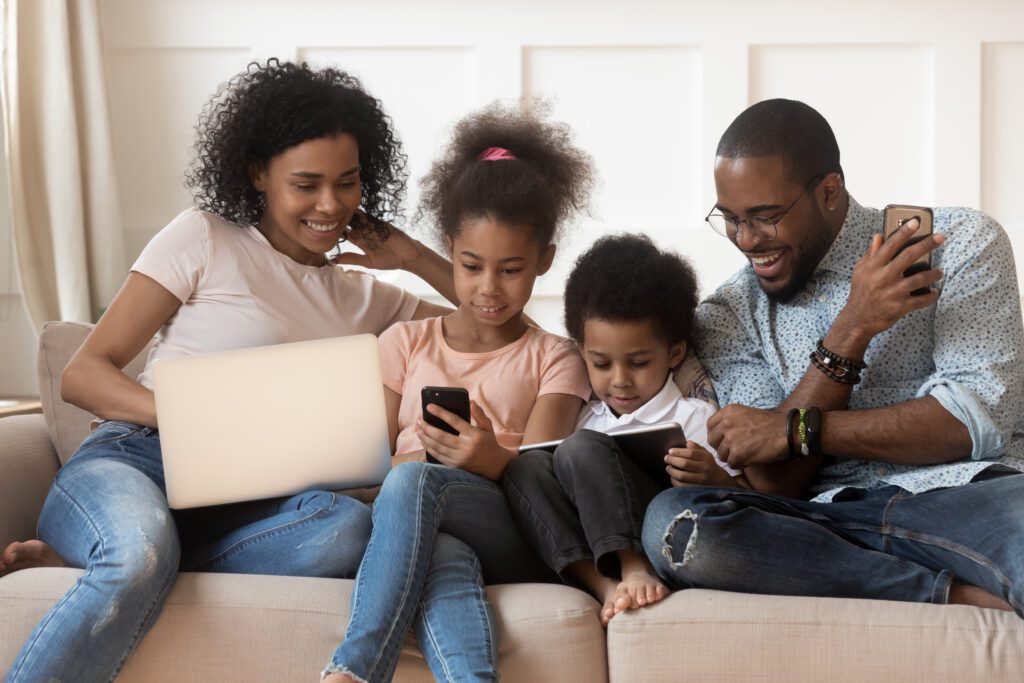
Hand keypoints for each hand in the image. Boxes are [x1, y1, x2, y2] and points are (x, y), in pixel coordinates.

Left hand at [334, 210, 425, 271]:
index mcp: (361, 242)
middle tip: (327, 216)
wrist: (409, 255)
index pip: (345, 234)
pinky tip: (351, 209)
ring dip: (348, 215)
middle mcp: (365, 232)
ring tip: (335, 211)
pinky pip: (369, 216)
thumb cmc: (391, 260)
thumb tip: (334, 260)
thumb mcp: (369, 262)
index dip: (335, 231)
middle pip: (349, 223)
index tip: (324, 228)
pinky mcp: (380, 222)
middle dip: (339, 220)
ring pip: (357, 218)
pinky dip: (361, 214)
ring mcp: (372, 226)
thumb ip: (353, 259)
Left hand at [416, 400, 512, 479]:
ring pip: (437, 447)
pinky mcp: (455, 465)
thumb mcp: (488, 427)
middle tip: (419, 421)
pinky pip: (438, 456)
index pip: (454, 421)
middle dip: (427, 428)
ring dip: (426, 438)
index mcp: (474, 435)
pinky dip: (429, 449)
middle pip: (441, 436)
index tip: (429, 406)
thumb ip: (479, 414)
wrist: (495, 466)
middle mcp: (465, 447)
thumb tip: (471, 402)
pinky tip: (424, 442)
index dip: (440, 412)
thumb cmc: (489, 442)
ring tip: (419, 431)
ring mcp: (459, 458)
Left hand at [665, 441, 735, 487]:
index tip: (670, 451)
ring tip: (668, 468)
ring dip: (672, 471)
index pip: (690, 453)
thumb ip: (696, 447)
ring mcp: (701, 480)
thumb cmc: (708, 465)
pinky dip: (675, 481)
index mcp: (706, 458)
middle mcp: (704, 469)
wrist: (719, 482)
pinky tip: (672, 477)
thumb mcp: (705, 454)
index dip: (678, 451)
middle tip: (666, 458)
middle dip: (672, 460)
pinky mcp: (697, 489)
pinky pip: (682, 486)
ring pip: (682, 476)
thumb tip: (687, 443)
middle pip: (685, 464)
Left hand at [707, 405, 788, 468]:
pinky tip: (750, 459)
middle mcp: (727, 423)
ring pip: (721, 455)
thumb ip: (730, 421)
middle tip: (734, 450)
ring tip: (745, 454)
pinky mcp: (738, 453)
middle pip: (712, 441)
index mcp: (728, 411)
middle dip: (722, 448)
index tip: (723, 440)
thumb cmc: (770, 423)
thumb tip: (718, 433)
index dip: (716, 435)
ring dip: (732, 457)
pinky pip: (731, 464)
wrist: (788, 431)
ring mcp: (731, 439)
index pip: (710, 425)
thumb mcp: (746, 414)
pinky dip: (740, 464)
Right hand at [834, 219, 944, 350]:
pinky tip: (934, 292)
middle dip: (927, 244)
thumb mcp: (861, 270)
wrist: (858, 319)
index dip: (904, 231)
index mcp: (873, 266)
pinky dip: (930, 296)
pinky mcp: (900, 306)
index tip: (916, 222)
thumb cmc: (860, 292)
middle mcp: (884, 277)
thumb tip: (879, 236)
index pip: (891, 244)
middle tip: (940, 238)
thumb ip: (871, 253)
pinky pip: (921, 300)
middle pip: (909, 256)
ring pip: (920, 278)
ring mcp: (893, 292)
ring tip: (939, 272)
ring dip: (933, 274)